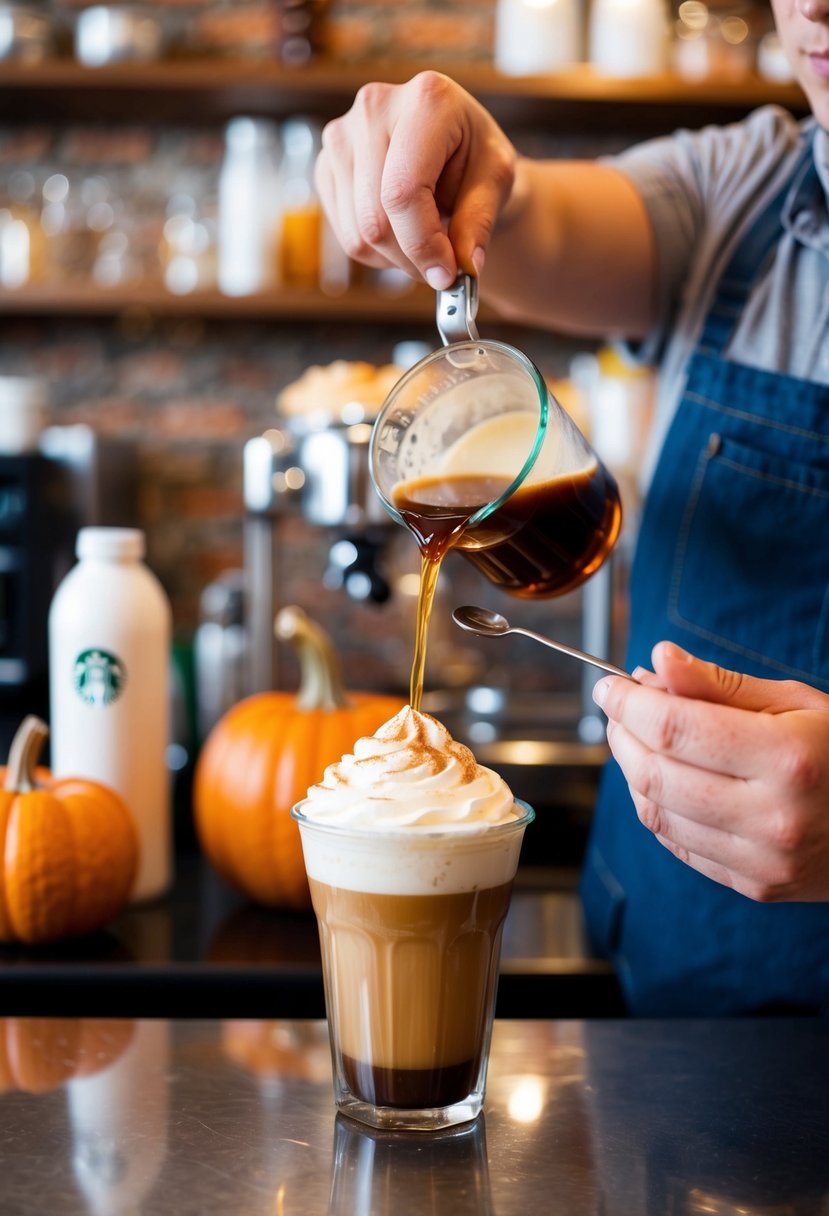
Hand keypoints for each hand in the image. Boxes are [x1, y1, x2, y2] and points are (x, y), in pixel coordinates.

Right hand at [314, 72, 516, 289]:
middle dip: (412, 258)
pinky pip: (345, 233)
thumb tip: (464, 266)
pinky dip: (376, 251)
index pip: (403, 191)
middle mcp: (375, 107)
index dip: (422, 244)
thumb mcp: (496, 180)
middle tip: (440, 268)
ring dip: (395, 259)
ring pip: (359, 233)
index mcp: (426, 100)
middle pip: (376, 218)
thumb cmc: (477, 159)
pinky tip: (400, 232)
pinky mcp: (326, 164)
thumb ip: (479, 222)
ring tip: (425, 243)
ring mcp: (343, 135)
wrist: (455, 147)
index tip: (445, 275)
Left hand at [592, 642, 828, 901]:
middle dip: (621, 734)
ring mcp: (762, 860)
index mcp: (787, 758)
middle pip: (655, 772)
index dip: (628, 703)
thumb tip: (658, 661)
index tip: (609, 686)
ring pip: (656, 812)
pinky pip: (676, 843)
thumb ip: (720, 685)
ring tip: (636, 737)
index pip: (673, 727)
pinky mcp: (754, 886)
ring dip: (631, 770)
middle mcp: (772, 816)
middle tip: (617, 708)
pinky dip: (654, 805)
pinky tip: (661, 776)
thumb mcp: (794, 702)